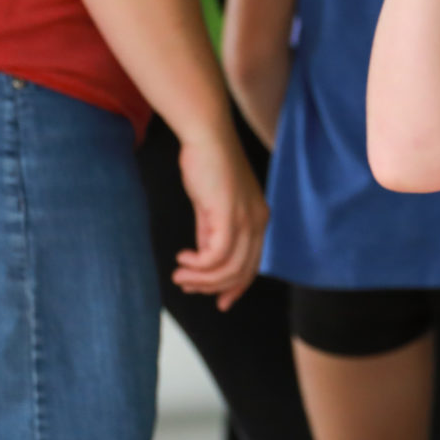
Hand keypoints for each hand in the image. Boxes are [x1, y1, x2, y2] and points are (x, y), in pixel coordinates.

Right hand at [174, 126, 268, 308]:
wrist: (206, 137)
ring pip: (228, 268)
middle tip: (186, 285)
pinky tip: (183, 258)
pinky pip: (216, 255)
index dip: (235, 288)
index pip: (252, 266)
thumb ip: (211, 233)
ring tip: (180, 274)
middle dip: (212, 287)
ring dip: (200, 278)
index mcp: (259, 220)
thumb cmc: (207, 167)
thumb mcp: (212, 208)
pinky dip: (198, 264)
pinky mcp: (230, 215)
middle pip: (240, 272)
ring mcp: (247, 219)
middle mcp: (259, 222)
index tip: (218, 302)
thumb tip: (205, 261)